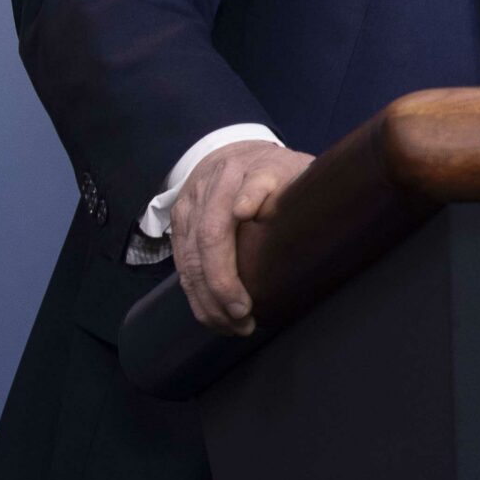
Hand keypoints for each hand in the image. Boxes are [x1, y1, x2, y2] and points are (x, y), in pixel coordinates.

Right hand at [170, 139, 311, 335]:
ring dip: (207, 298)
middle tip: (245, 315)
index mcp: (254, 167)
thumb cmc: (278, 172)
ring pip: (190, 257)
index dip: (249, 196)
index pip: (252, 183)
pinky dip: (196, 294)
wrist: (234, 153)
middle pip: (210, 235)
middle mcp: (215, 184)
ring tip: (232, 326)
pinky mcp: (177, 222)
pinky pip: (181, 264)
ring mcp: (191, 204)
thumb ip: (301, 187)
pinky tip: (213, 315)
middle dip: (222, 281)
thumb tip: (301, 214)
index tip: (246, 213)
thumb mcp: (298, 170)